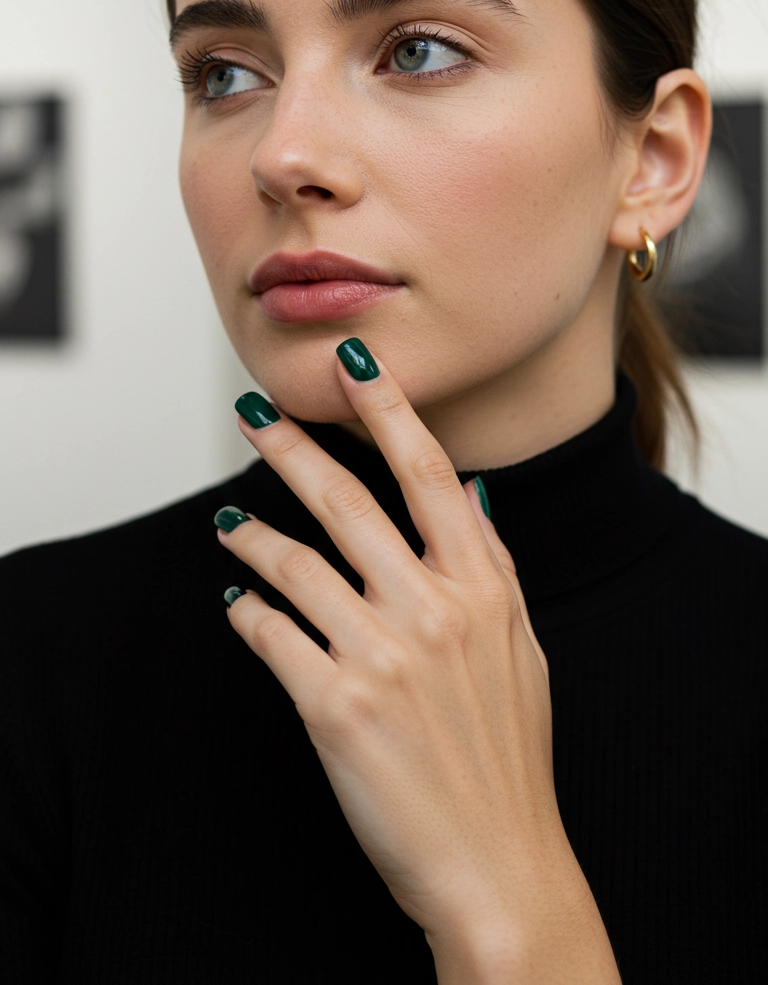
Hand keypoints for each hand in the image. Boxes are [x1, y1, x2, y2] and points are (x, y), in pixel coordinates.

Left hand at [216, 342, 620, 983]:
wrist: (497, 862)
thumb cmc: (509, 757)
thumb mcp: (523, 646)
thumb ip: (493, 564)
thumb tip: (470, 492)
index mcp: (483, 587)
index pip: (427, 472)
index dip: (388, 409)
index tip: (354, 364)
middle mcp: (432, 609)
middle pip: (347, 501)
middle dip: (293, 447)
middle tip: (256, 413)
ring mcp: (381, 655)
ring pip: (295, 564)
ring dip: (253, 534)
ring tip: (228, 521)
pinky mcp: (333, 705)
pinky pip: (270, 634)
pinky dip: (246, 611)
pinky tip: (237, 601)